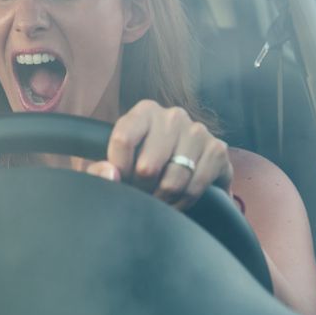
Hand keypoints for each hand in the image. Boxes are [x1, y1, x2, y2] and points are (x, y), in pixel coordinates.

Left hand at [85, 99, 232, 209]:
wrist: (178, 167)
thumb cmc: (138, 162)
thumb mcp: (112, 162)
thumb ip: (98, 169)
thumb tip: (110, 175)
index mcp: (144, 112)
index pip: (123, 140)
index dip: (118, 170)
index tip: (119, 181)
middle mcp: (173, 116)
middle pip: (147, 167)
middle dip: (141, 190)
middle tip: (140, 195)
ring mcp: (198, 131)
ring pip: (173, 181)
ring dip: (162, 200)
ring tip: (157, 201)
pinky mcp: (217, 150)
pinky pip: (195, 187)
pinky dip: (183, 202)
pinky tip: (176, 202)